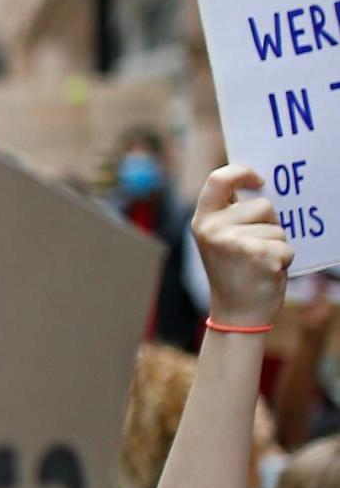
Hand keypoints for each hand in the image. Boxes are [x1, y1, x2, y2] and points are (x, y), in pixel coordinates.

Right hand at [195, 166, 294, 331]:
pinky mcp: (258, 255)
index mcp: (202, 221)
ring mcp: (234, 242)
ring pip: (277, 228)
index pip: (219, 179)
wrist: (236, 314)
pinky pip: (286, 246)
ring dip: (277, 244)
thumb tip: (258, 188)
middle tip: (255, 247)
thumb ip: (231, 215)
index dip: (242, 173)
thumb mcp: (220, 240)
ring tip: (259, 263)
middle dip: (269, 224)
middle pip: (262, 205)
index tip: (258, 180)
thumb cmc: (234, 274)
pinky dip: (285, 259)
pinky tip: (268, 272)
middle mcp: (213, 229)